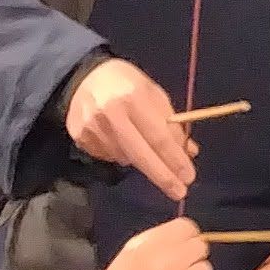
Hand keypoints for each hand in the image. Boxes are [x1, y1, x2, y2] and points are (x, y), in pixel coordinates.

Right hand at [65, 57, 198, 198]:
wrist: (83, 77)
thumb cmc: (127, 85)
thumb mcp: (154, 95)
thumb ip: (172, 123)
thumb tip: (189, 153)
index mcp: (134, 97)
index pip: (158, 136)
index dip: (175, 159)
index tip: (188, 177)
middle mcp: (110, 113)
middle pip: (141, 155)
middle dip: (162, 176)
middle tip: (179, 192)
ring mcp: (92, 127)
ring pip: (125, 158)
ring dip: (141, 161)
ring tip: (143, 148)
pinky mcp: (80, 137)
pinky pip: (108, 156)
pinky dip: (121, 155)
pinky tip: (121, 141)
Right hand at [85, 219, 212, 269]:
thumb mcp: (128, 254)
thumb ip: (154, 241)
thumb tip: (177, 236)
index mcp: (150, 245)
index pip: (187, 227)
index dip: (185, 235)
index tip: (181, 242)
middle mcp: (168, 262)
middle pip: (200, 246)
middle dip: (192, 253)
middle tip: (180, 263)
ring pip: (205, 269)